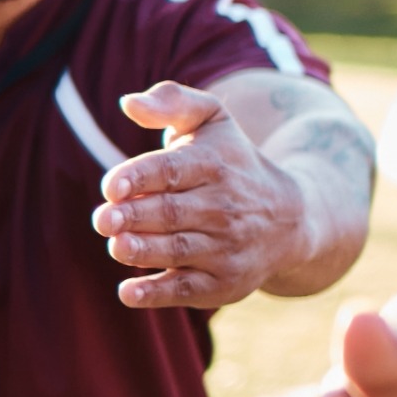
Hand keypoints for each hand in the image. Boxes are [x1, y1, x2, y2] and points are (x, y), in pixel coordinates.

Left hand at [95, 82, 315, 307]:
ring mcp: (226, 249)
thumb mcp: (213, 120)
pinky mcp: (224, 284)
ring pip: (178, 250)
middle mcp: (225, 208)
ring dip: (143, 251)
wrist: (292, 220)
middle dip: (134, 217)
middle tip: (104, 219)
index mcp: (215, 164)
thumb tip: (128, 103)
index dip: (140, 177)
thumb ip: (171, 101)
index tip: (111, 186)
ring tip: (117, 247)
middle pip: (171, 213)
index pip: (173, 170)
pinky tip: (128, 292)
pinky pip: (187, 290)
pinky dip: (157, 294)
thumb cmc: (232, 163)